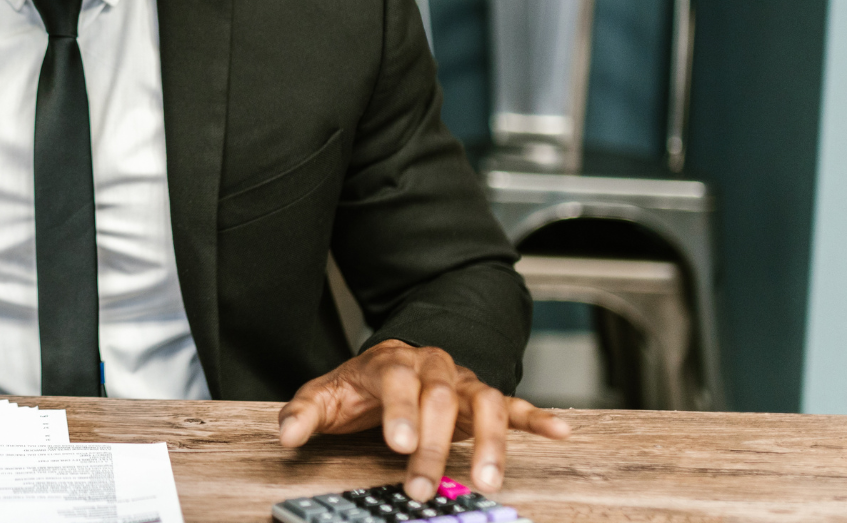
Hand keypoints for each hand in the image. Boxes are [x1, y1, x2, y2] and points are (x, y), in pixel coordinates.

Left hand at [277, 339, 569, 501]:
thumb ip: (304, 414)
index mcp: (391, 361)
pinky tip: (559, 432)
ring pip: (483, 403)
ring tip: (486, 480)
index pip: (398, 381)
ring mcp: (461, 382)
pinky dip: (536, 418)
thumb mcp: (325, 396)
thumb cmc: (358, 388)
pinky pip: (514, 405)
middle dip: (432, 445)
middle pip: (439, 399)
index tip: (397, 444)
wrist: (391, 363)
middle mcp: (432, 365)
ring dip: (488, 442)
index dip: (399, 411)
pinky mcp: (484, 398)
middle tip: (420, 486)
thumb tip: (287, 436)